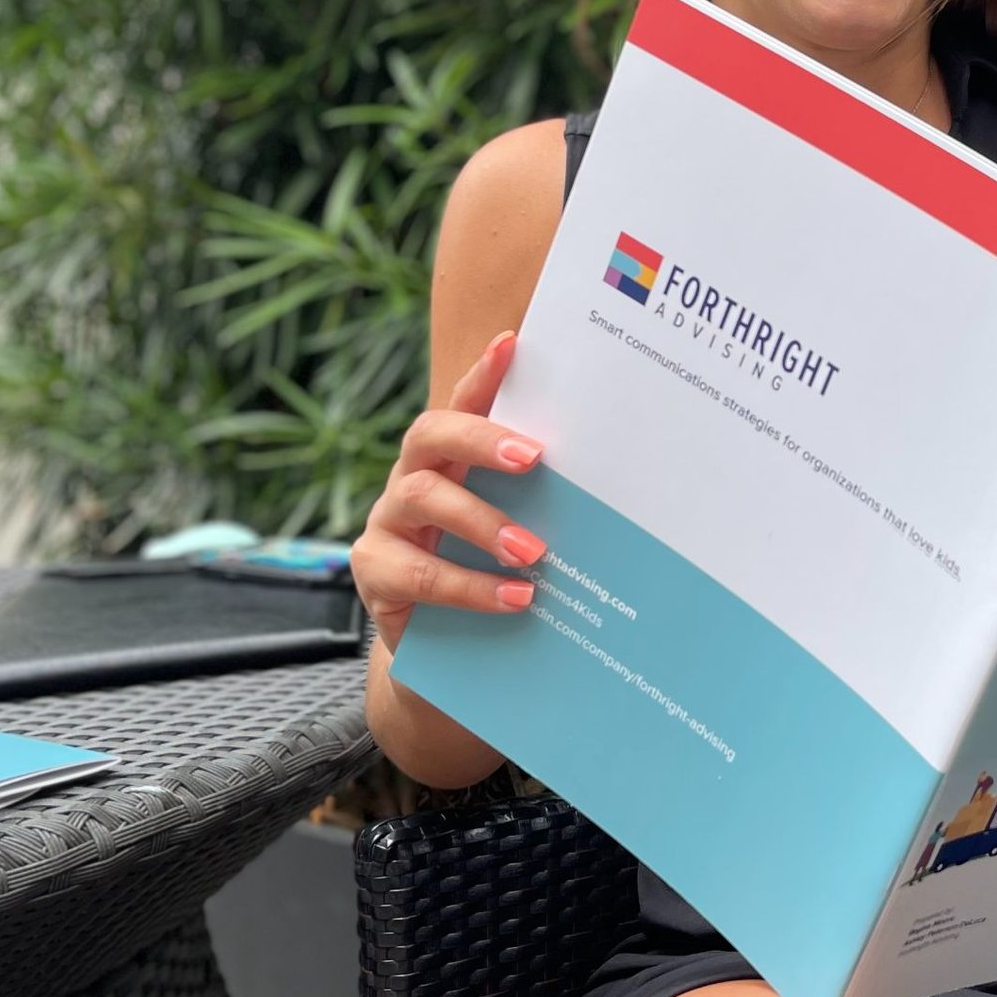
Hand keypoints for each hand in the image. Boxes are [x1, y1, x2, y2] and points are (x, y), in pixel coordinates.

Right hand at [349, 330, 548, 653]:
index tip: (513, 344)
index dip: (483, 374)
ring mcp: (386, 523)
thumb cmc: (491, 575)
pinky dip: (469, 586)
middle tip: (534, 457)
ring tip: (533, 552)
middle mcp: (412, 478)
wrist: (449, 652)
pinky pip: (417, 572)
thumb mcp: (519, 531)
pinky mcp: (374, 573)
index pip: (464, 403)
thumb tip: (622, 486)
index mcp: (450, 459)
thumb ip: (545, 504)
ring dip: (482, 523)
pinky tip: (514, 596)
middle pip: (430, 434)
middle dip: (481, 440)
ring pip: (420, 499)